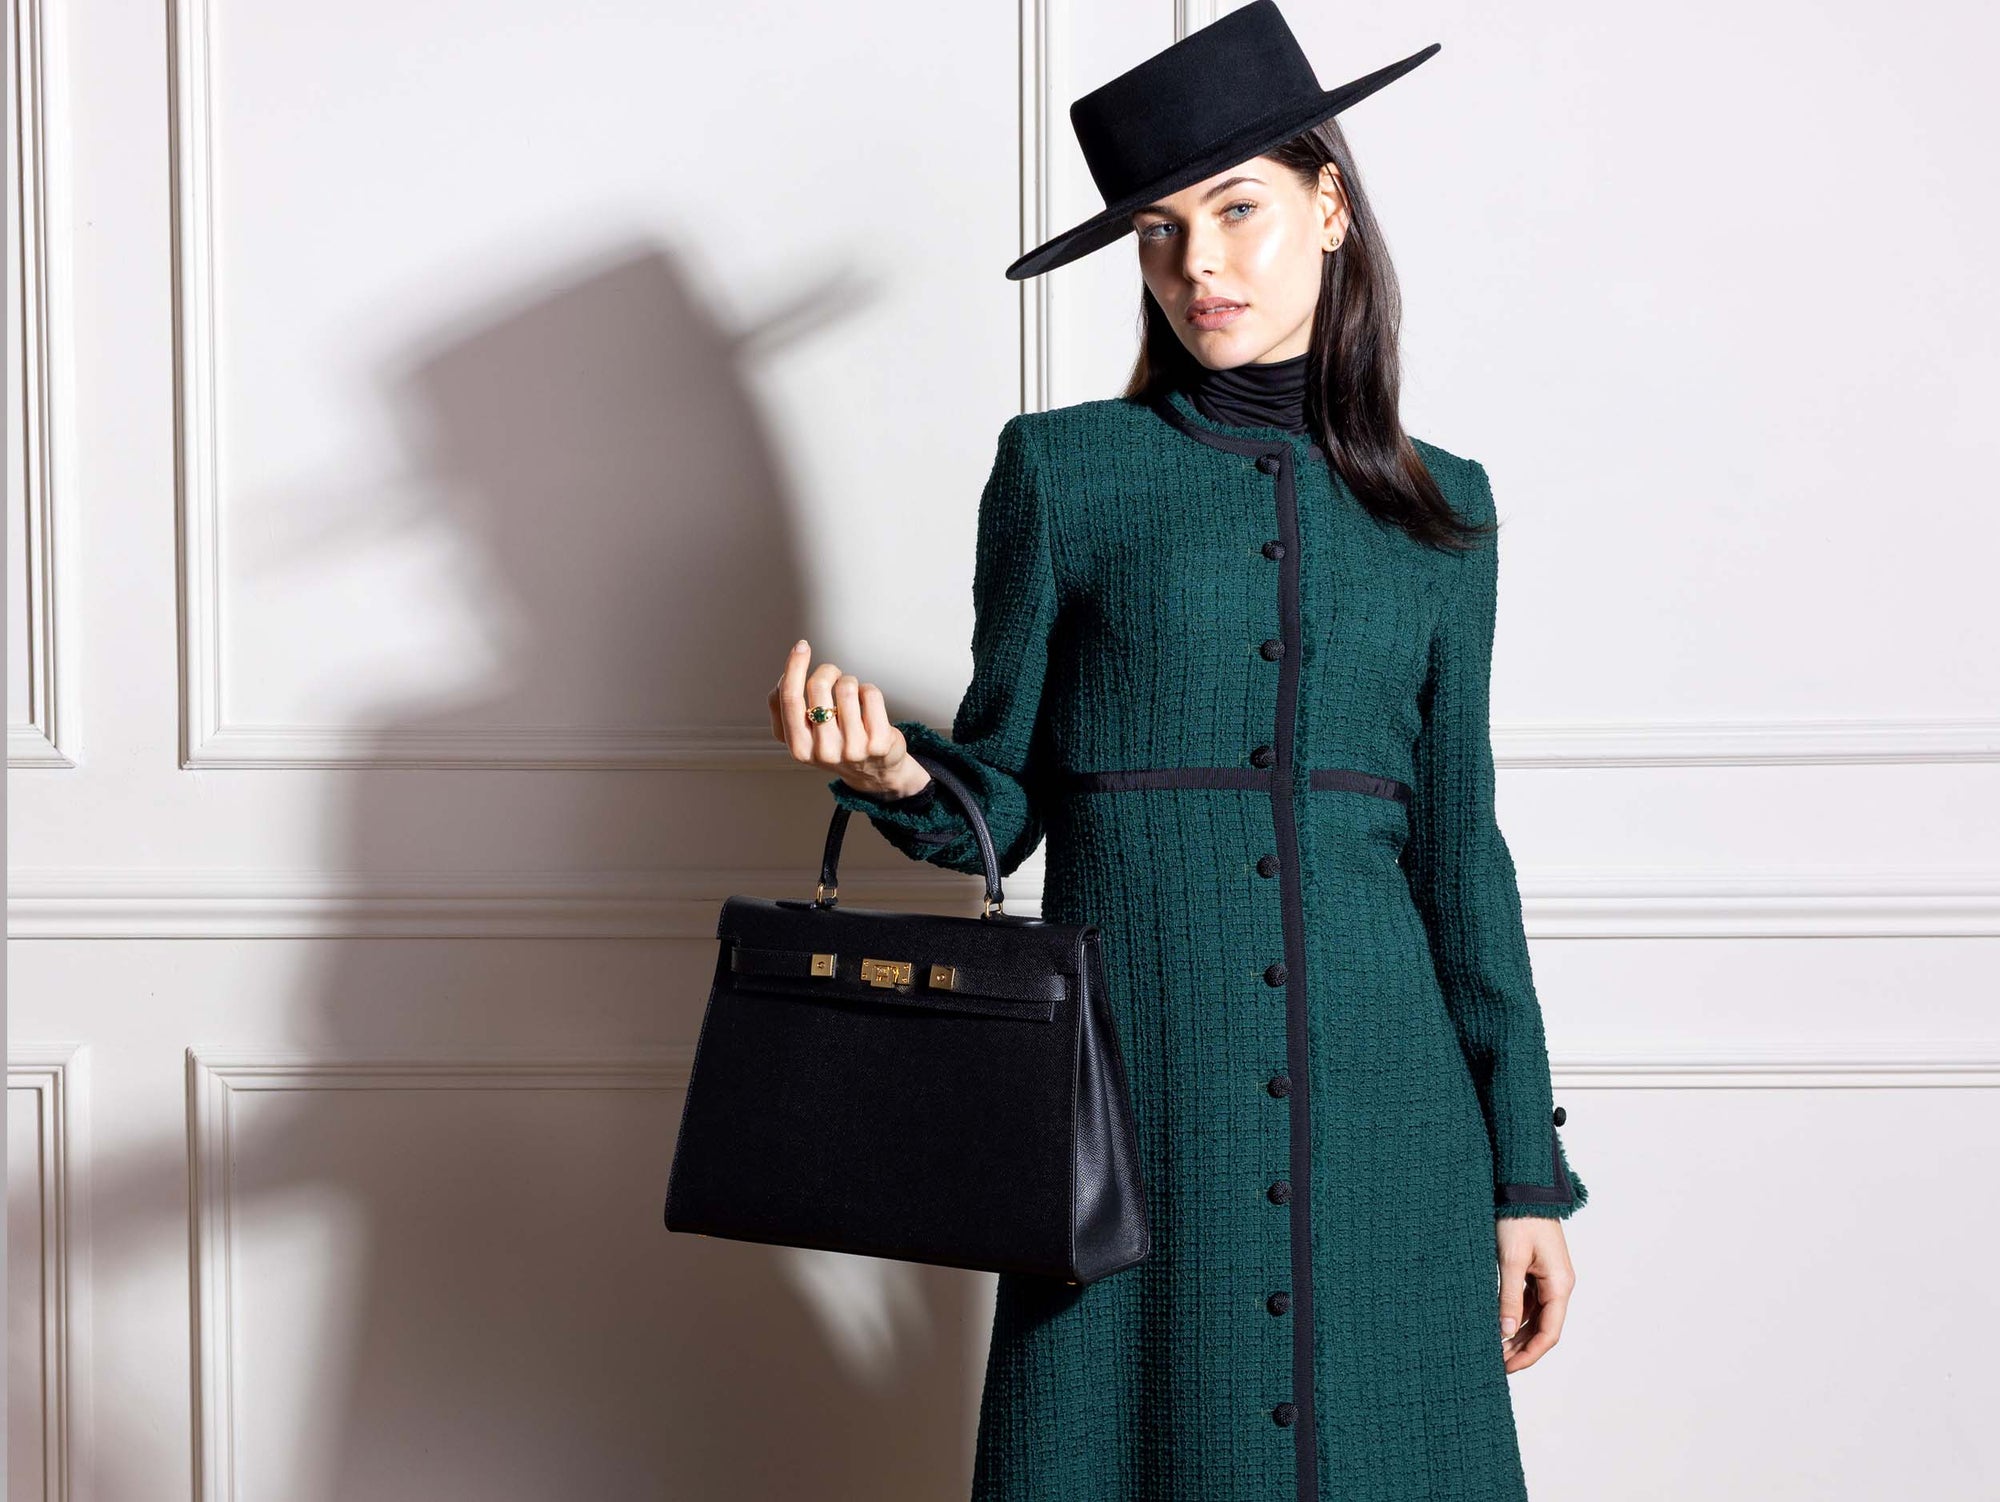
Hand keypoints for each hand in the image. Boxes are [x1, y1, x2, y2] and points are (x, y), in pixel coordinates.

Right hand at [768, 637, 931, 799]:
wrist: (875, 773)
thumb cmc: (835, 745)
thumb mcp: (804, 735)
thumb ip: (785, 710)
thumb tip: (784, 678)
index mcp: (799, 748)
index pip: (790, 698)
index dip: (794, 666)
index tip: (801, 647)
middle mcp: (824, 751)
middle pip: (819, 686)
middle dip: (828, 671)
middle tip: (834, 676)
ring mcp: (853, 749)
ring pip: (847, 687)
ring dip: (850, 682)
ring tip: (852, 695)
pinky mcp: (879, 743)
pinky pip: (870, 694)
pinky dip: (868, 691)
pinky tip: (868, 705)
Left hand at [1496, 1216, 1573, 1372]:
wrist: (1523, 1186)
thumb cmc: (1518, 1219)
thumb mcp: (1511, 1259)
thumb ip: (1508, 1296)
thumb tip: (1504, 1331)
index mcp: (1559, 1285)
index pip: (1548, 1333)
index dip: (1529, 1354)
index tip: (1507, 1368)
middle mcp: (1558, 1285)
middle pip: (1543, 1328)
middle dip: (1521, 1348)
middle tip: (1495, 1364)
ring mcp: (1548, 1278)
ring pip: (1534, 1316)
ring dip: (1516, 1334)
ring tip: (1493, 1350)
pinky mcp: (1536, 1270)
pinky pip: (1527, 1301)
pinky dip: (1513, 1315)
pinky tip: (1496, 1325)